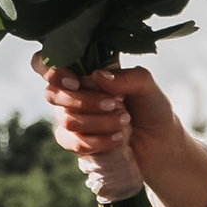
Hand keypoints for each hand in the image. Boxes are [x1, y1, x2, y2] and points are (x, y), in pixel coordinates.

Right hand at [36, 61, 206, 206]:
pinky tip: (117, 139)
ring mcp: (71, 118)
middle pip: (52, 93)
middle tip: (115, 104)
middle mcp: (72, 92)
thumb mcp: (146, 86)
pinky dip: (96, 141)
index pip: (45, 63)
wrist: (160, 143)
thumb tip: (97, 76)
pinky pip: (72, 142)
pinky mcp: (76, 142)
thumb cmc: (151, 107)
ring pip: (66, 118)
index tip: (76, 81)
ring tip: (124, 121)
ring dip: (98, 122)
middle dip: (84, 101)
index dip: (49, 69)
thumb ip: (126, 77)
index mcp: (83, 71)